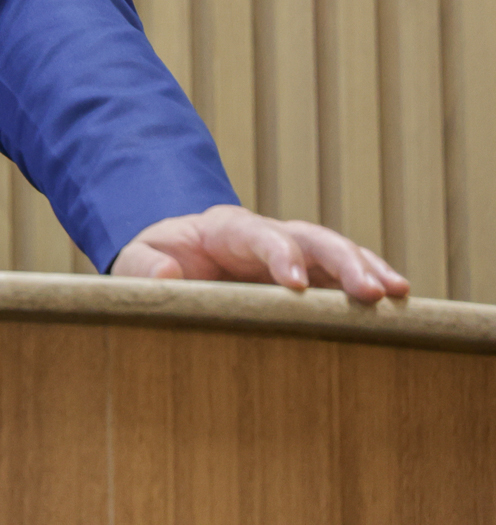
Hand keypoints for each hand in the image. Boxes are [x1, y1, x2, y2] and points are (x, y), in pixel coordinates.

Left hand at [111, 204, 409, 301]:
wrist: (171, 261)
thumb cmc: (155, 261)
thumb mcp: (136, 259)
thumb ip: (143, 266)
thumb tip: (167, 274)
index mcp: (225, 228)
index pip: (258, 233)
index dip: (279, 254)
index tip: (296, 284)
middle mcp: (266, 235)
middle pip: (311, 237)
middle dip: (342, 261)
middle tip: (370, 291)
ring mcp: (292, 254)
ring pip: (337, 253)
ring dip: (367, 270)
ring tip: (397, 293)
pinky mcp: (308, 278)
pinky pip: (342, 279)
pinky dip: (369, 285)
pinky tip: (398, 306)